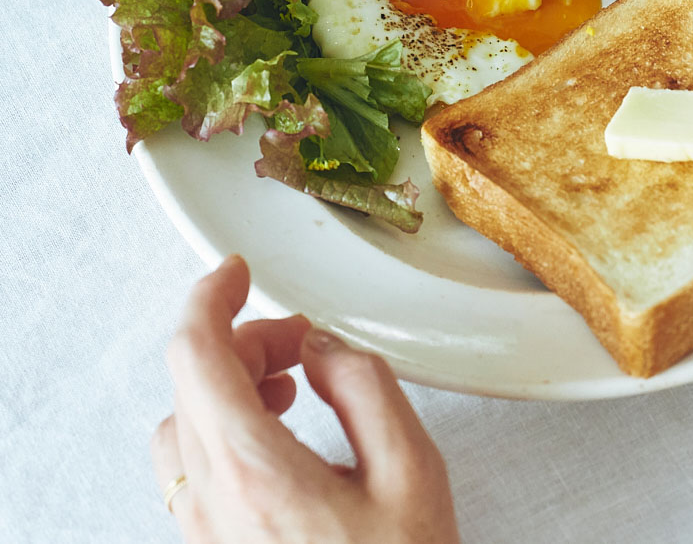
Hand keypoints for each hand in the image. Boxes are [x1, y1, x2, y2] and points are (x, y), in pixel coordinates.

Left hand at [151, 256, 459, 542]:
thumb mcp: (411, 471)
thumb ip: (364, 386)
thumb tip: (322, 346)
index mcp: (256, 473)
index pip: (196, 353)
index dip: (210, 295)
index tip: (235, 270)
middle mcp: (212, 505)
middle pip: (193, 383)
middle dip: (244, 340)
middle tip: (299, 338)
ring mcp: (203, 535)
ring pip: (185, 425)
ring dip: (230, 385)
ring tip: (289, 383)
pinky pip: (193, 467)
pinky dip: (225, 425)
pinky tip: (275, 431)